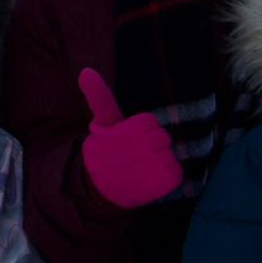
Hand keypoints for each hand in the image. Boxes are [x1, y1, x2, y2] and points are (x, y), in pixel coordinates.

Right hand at [76, 68, 182, 208]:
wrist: (100, 192)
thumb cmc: (104, 152)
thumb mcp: (101, 124)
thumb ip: (99, 97)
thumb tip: (86, 70)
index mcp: (128, 129)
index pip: (149, 122)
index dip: (139, 132)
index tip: (126, 142)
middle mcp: (143, 146)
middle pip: (162, 137)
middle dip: (151, 146)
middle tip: (134, 157)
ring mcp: (155, 164)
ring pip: (170, 154)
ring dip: (159, 161)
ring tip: (141, 169)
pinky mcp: (166, 182)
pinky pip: (176, 173)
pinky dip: (166, 177)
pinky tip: (149, 180)